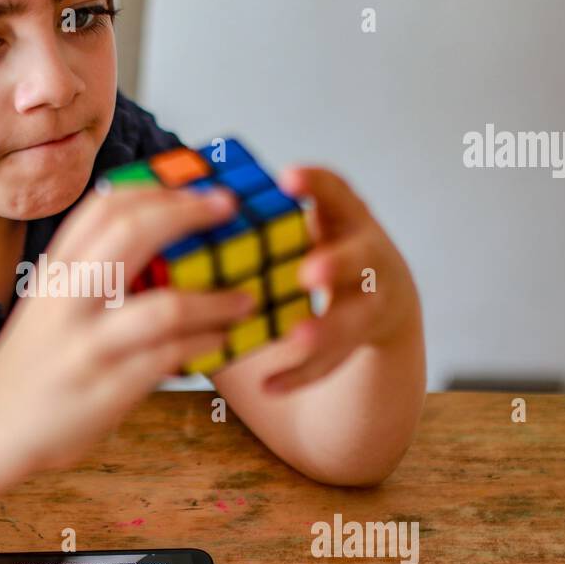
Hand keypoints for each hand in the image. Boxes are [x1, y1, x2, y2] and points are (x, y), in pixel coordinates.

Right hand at [0, 184, 257, 474]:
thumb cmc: (32, 364)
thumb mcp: (50, 304)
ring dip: (215, 299)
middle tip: (229, 211)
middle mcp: (67, 299)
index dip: (156, 188)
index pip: (104, 207)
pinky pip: (170, 358)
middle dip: (188, 214)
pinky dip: (204, 344)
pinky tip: (220, 340)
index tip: (197, 186)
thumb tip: (163, 241)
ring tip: (245, 297)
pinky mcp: (107, 388)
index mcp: (55, 272)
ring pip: (165, 307)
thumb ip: (92, 273)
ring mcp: (87, 345)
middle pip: (131, 232)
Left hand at [254, 165, 419, 393]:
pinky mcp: (363, 338)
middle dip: (335, 264)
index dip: (315, 184)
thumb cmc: (318, 250)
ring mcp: (372, 299)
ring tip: (296, 338)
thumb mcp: (305, 227)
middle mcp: (367, 255)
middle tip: (307, 273)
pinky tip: (270, 385)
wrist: (382, 297)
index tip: (286, 178)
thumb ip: (264, 221)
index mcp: (346, 218)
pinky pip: (334, 359)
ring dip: (326, 328)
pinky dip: (301, 373)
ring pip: (355, 317)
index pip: (336, 192)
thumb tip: (182, 214)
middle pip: (359, 258)